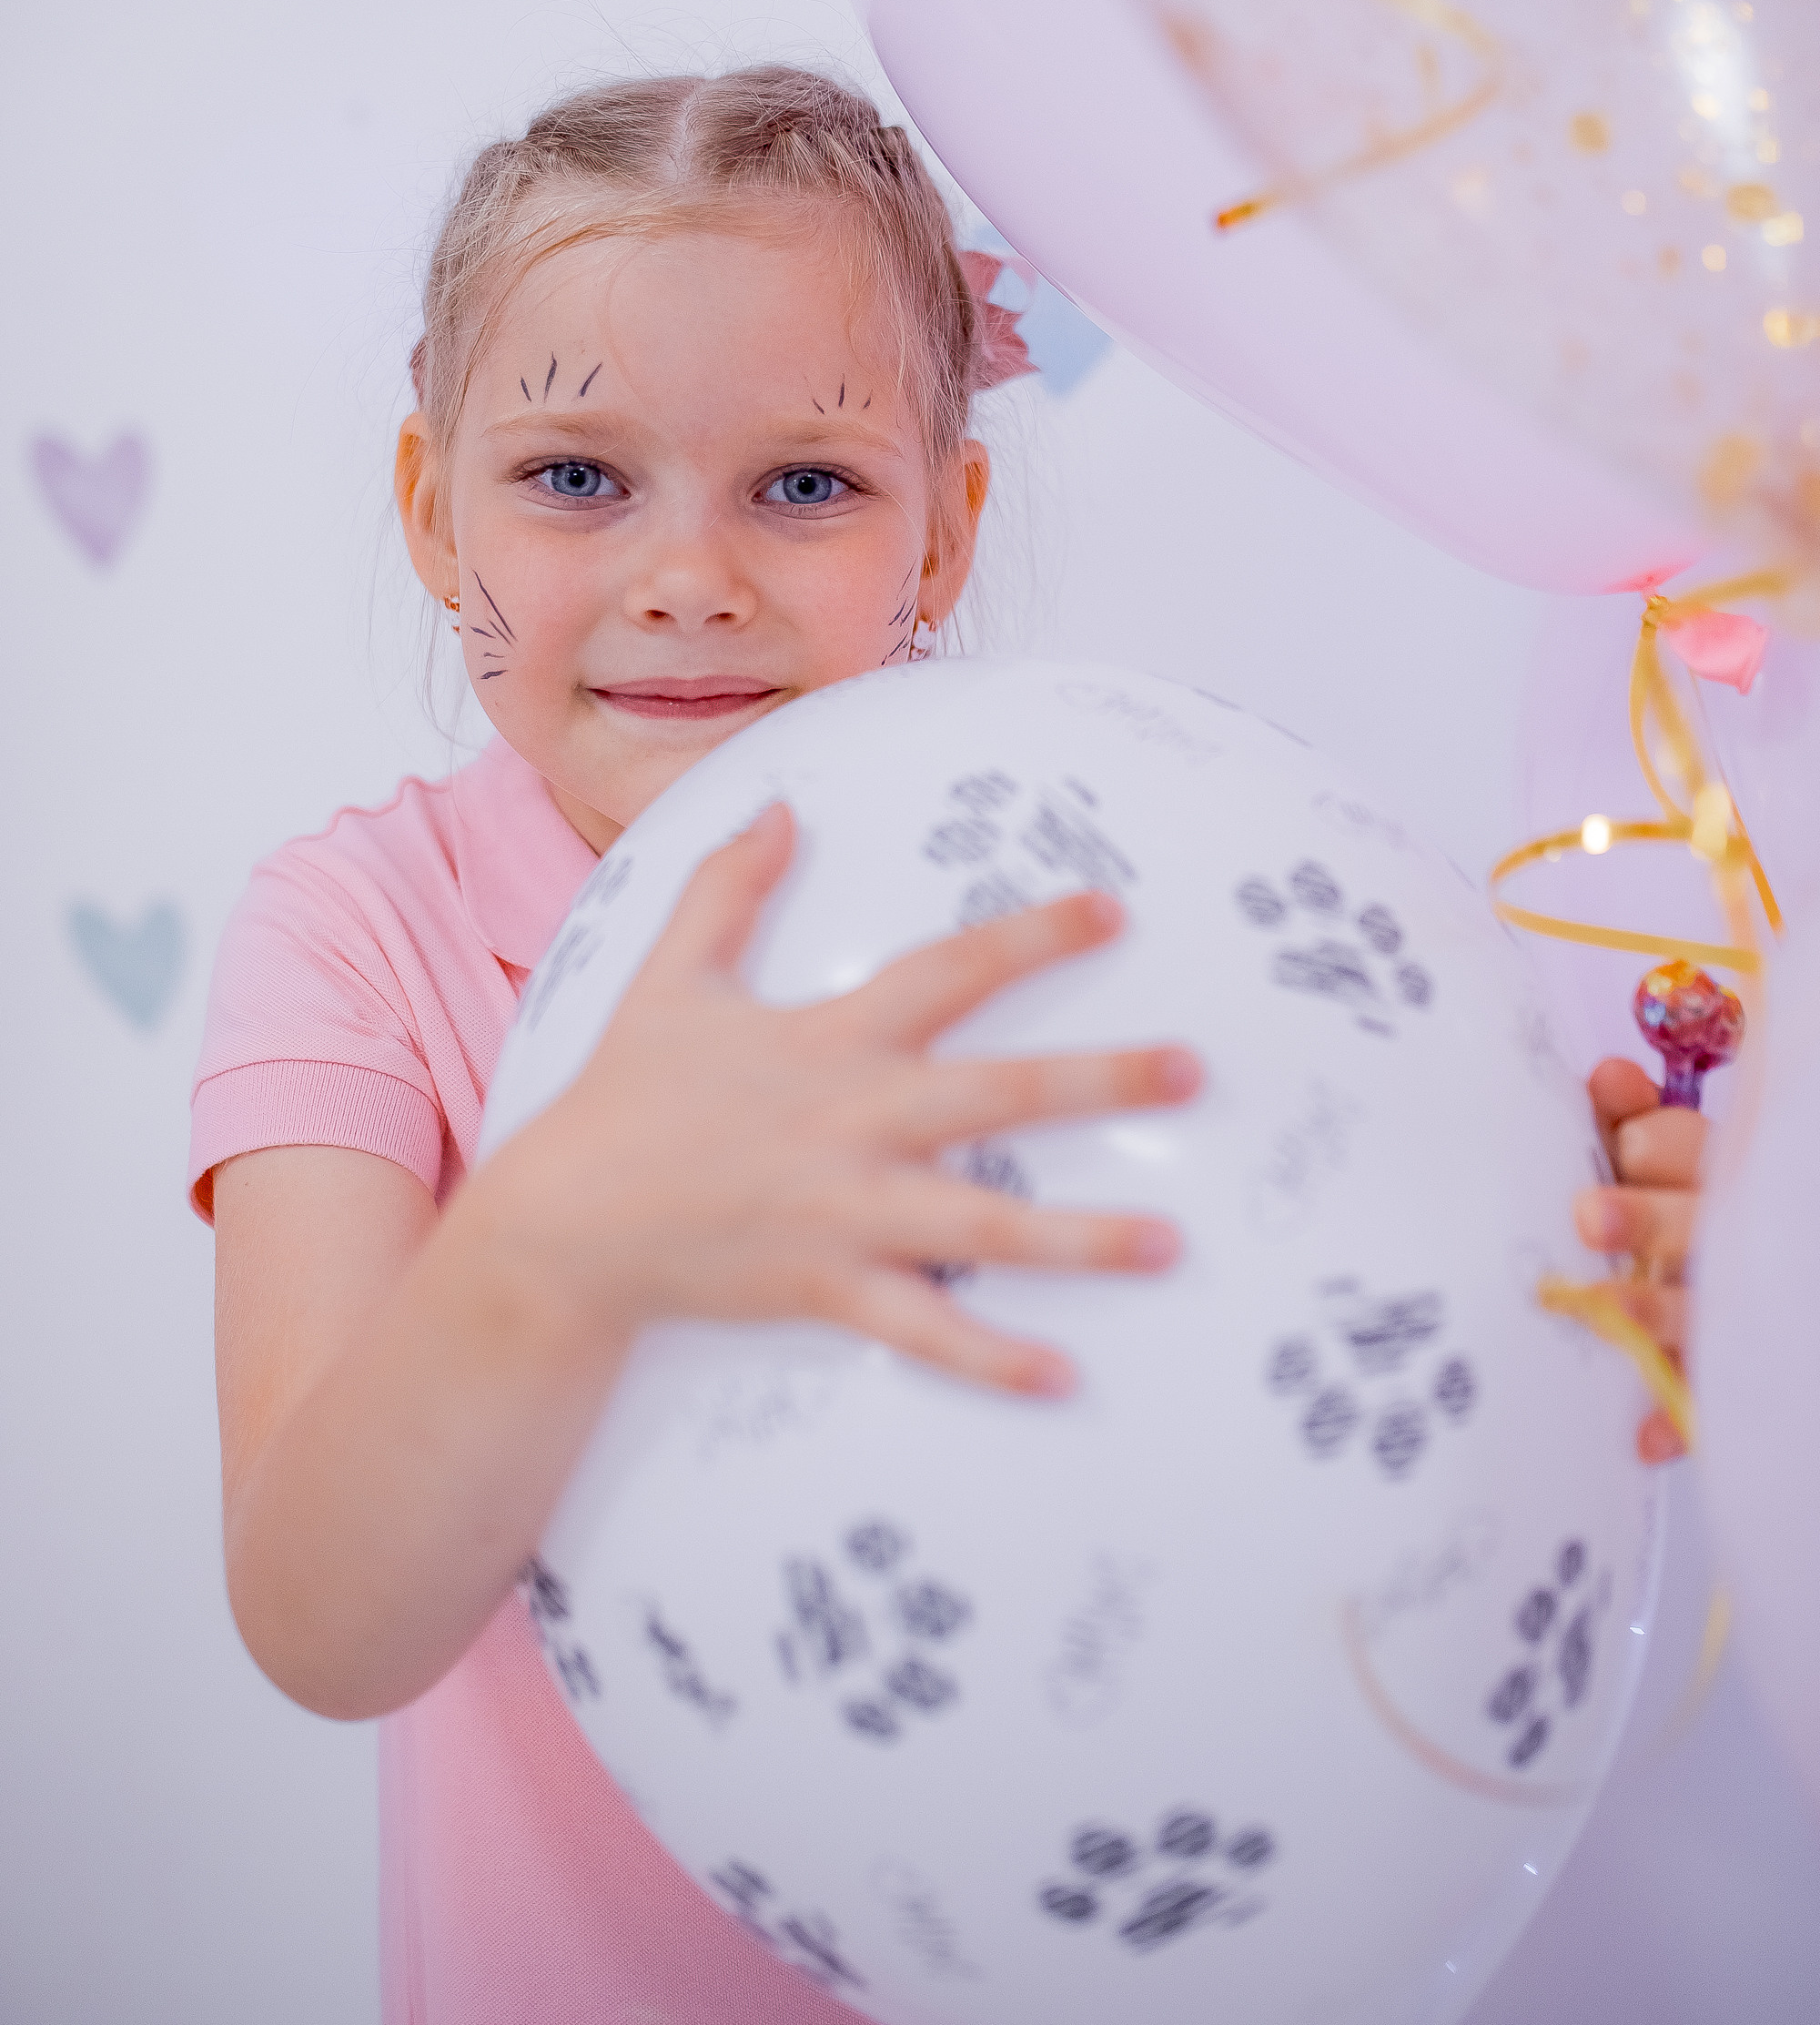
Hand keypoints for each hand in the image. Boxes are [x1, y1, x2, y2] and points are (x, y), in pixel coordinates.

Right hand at [489, 802, 1198, 1397]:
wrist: (562, 1227)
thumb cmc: (624, 1099)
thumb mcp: (670, 977)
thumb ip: (729, 890)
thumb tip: (776, 806)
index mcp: (829, 1040)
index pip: (948, 973)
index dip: (1031, 938)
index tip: (1112, 913)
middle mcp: (851, 1121)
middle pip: (997, 1095)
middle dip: (1100, 1080)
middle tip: (1193, 1071)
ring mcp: (842, 1212)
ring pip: (981, 1226)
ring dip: (1079, 1238)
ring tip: (1168, 1243)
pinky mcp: (824, 1288)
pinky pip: (921, 1329)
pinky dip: (988, 1357)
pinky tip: (1060, 1377)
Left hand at [1572, 1056, 1704, 1463]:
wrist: (1771, 1282)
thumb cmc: (1691, 1210)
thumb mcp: (1675, 1160)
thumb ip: (1638, 1118)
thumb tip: (1610, 1076)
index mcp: (1712, 1174)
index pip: (1686, 1146)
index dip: (1653, 1144)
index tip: (1626, 1145)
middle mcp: (1729, 1240)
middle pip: (1692, 1222)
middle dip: (1646, 1218)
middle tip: (1589, 1218)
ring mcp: (1736, 1313)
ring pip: (1698, 1308)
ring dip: (1653, 1312)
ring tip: (1602, 1309)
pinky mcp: (1733, 1379)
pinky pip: (1704, 1403)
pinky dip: (1678, 1423)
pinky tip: (1643, 1440)